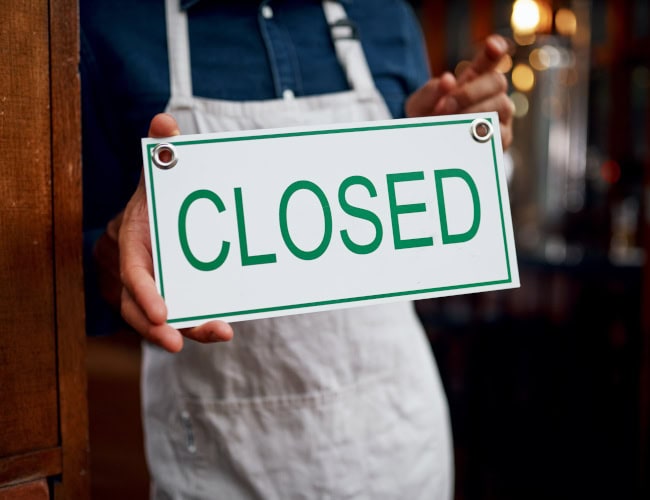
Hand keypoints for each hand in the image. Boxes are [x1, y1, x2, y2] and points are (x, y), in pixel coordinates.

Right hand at [116, 113, 233, 351]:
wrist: (153, 214)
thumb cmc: (158, 193)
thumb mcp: (159, 173)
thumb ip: (164, 152)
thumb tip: (164, 122)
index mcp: (130, 240)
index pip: (132, 272)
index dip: (144, 293)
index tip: (163, 313)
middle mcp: (135, 268)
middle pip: (140, 307)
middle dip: (159, 327)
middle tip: (182, 342)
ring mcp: (150, 286)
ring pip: (161, 318)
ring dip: (188, 328)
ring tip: (220, 333)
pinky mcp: (168, 296)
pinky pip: (180, 314)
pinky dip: (198, 322)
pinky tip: (223, 327)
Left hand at [405, 34, 513, 148]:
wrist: (426, 152)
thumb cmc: (426, 122)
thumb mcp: (419, 105)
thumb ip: (430, 92)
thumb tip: (448, 81)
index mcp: (473, 80)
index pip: (489, 60)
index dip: (495, 50)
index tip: (493, 45)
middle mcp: (492, 95)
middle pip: (498, 81)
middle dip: (471, 92)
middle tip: (446, 105)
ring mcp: (500, 116)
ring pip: (502, 105)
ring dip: (474, 112)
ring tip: (449, 123)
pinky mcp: (501, 140)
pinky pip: (501, 133)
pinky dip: (480, 132)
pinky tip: (462, 134)